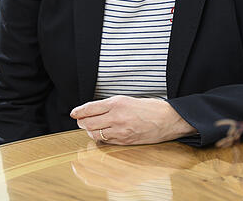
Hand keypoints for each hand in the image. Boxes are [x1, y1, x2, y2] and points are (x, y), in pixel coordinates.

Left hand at [70, 96, 195, 144]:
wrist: (168, 120)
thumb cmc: (151, 108)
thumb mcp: (128, 100)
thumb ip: (111, 106)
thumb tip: (93, 111)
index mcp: (117, 103)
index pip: (90, 108)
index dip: (79, 111)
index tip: (74, 113)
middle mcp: (116, 117)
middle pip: (88, 123)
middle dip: (82, 123)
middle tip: (81, 121)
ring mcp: (120, 131)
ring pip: (95, 134)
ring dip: (90, 132)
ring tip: (91, 129)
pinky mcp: (124, 141)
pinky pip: (106, 142)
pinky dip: (101, 138)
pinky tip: (103, 135)